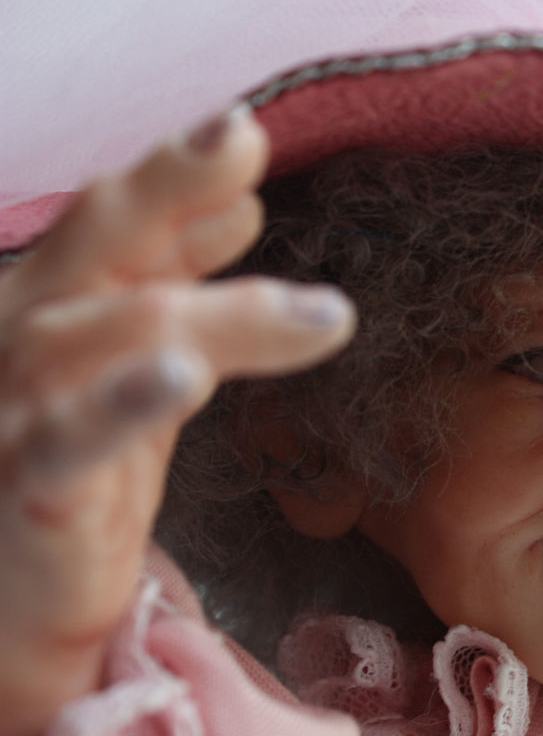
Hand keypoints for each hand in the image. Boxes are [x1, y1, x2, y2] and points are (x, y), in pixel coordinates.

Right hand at [0, 106, 354, 735]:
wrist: (11, 600)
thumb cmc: (73, 472)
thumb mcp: (137, 368)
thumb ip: (178, 289)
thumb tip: (242, 206)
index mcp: (56, 303)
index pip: (120, 223)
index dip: (179, 176)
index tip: (247, 139)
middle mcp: (22, 337)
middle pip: (95, 241)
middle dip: (167, 182)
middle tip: (245, 135)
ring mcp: (12, 410)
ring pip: (107, 336)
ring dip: (216, 317)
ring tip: (319, 312)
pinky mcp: (24, 488)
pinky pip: (68, 443)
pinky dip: (121, 407)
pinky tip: (182, 376)